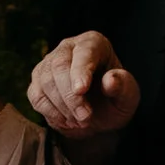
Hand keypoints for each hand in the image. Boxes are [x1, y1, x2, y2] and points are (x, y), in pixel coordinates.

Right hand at [28, 32, 140, 164]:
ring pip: (45, 82)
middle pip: (59, 66)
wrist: (99, 113)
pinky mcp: (37, 82)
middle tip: (85, 117)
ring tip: (81, 122)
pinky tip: (67, 121)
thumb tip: (111, 80)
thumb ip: (124, 86)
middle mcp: (67, 48)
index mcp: (93, 43)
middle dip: (71, 96)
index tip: (81, 90)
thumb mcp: (128, 96)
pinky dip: (51, 113)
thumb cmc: (115, 99)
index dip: (80, 71)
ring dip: (62, 107)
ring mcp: (48, 64)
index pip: (84, 53)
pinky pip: (36, 96)